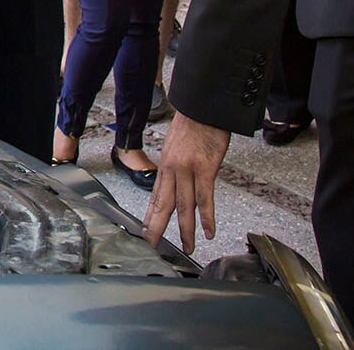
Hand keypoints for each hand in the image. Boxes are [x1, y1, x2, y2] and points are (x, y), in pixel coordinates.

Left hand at [143, 113, 229, 253]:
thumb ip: (175, 166)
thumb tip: (178, 181)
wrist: (202, 107)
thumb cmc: (192, 125)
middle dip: (156, 228)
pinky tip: (209, 231)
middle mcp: (172, 170)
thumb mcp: (176, 146)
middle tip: (152, 247)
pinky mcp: (205, 169)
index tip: (145, 233)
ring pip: (184, 206)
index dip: (150, 217)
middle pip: (163, 205)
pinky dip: (207, 217)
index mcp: (165, 166)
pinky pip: (205, 198)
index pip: (155, 197)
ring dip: (185, 230)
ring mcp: (187, 170)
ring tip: (188, 248)